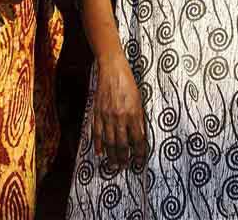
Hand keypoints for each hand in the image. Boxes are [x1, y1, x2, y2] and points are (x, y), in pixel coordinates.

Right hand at [92, 53, 146, 169]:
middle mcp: (120, 117)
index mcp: (133, 114)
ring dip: (112, 156)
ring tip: (115, 165)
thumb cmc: (128, 83)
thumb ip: (139, 119)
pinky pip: (97, 132)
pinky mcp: (97, 113)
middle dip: (124, 159)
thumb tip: (139, 137)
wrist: (112, 70)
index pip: (138, 140)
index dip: (140, 153)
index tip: (140, 162)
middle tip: (125, 167)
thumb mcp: (139, 101)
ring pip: (110, 142)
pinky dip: (98, 144)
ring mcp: (107, 116)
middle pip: (123, 145)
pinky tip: (100, 153)